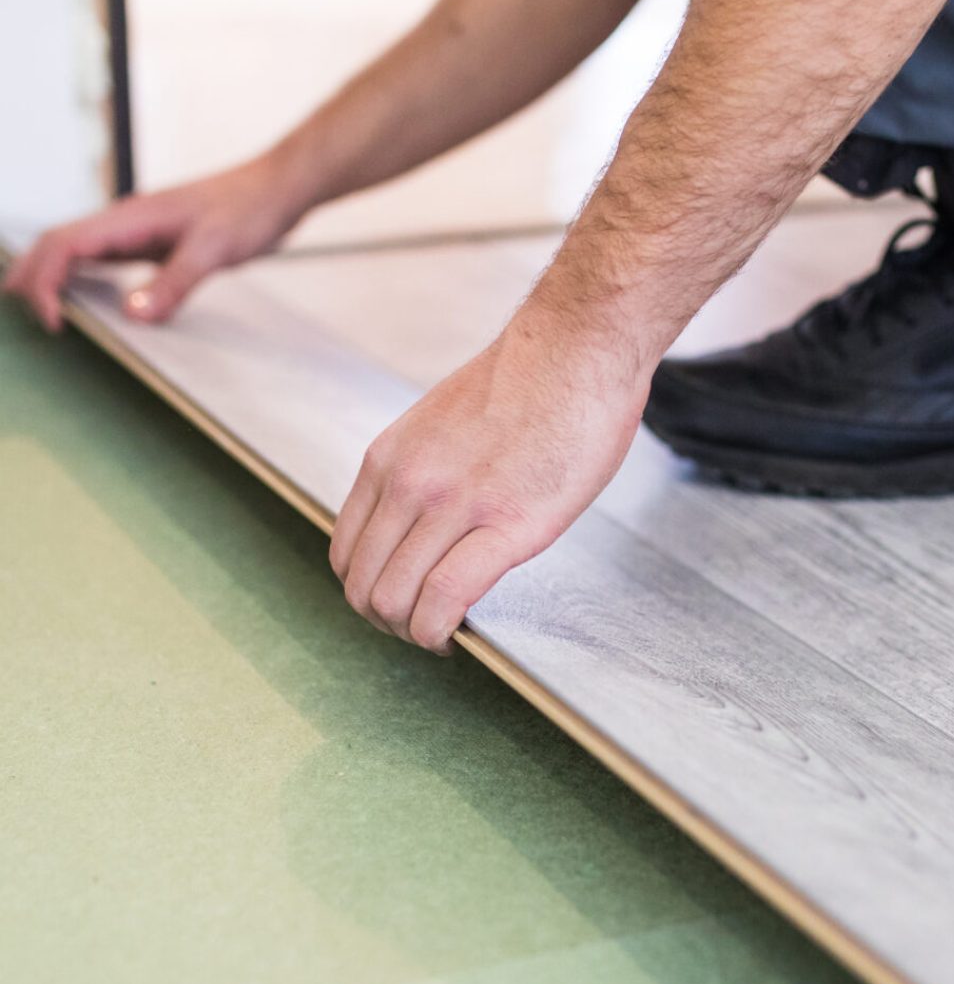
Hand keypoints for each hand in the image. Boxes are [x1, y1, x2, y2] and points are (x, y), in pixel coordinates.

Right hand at [2, 154, 305, 331]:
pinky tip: (83, 297)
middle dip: (33, 277)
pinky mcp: (153, 241)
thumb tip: (133, 315)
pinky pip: (104, 258)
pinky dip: (81, 277)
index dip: (46, 281)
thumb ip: (174, 283)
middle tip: (24, 315)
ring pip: (76, 249)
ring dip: (50, 275)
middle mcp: (125, 221)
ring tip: (36, 307)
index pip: (65, 244)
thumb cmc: (249, 209)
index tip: (54, 321)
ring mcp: (137, 230)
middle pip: (57, 244)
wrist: (277, 188)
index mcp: (130, 216)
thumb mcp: (213, 249)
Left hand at [330, 312, 648, 652]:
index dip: (367, 591)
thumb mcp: (442, 423)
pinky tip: (459, 635)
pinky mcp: (507, 526)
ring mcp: (454, 506)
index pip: (345, 552)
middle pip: (363, 586)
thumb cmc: (530, 382)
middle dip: (387, 622)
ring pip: (396, 599)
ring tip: (442, 634)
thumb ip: (423, 472)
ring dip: (414, 633)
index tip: (401, 601)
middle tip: (422, 627)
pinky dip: (441, 631)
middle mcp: (409, 484)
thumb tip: (425, 520)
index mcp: (389, 460)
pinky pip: (446, 597)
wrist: (578, 348)